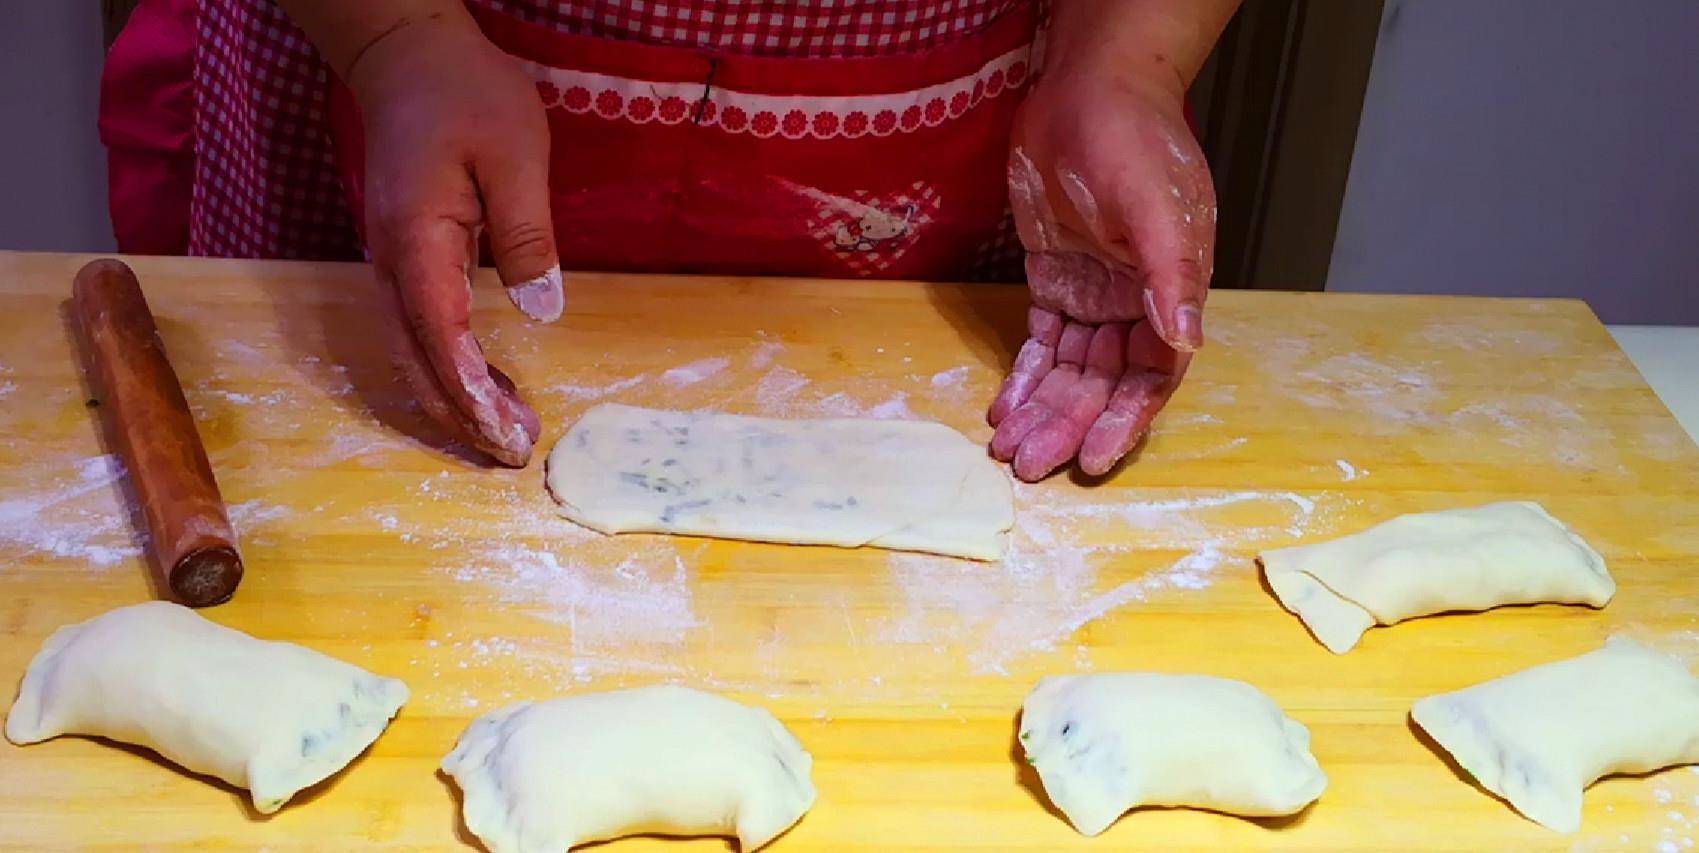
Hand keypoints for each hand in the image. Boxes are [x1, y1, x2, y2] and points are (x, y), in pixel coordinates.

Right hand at [348, 14, 559, 465]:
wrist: (408, 59)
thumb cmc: (467, 97)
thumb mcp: (516, 154)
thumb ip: (527, 233)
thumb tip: (540, 308)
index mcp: (416, 241)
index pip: (439, 335)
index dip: (471, 392)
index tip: (506, 433)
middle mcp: (390, 265)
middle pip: (418, 362)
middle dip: (463, 417)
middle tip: (513, 456)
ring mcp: (390, 267)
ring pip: (413, 355)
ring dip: (455, 402)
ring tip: (506, 438)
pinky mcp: (403, 264)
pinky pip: (419, 334)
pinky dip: (449, 371)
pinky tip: (488, 389)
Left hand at [989, 61, 1215, 480]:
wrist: (1086, 91)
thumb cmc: (1131, 141)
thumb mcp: (1156, 207)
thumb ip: (1171, 274)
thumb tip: (1187, 339)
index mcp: (1171, 292)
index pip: (1152, 375)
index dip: (1125, 419)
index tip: (1095, 459)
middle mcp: (1135, 302)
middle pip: (1104, 382)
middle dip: (1070, 425)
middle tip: (1032, 465)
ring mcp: (1094, 293)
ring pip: (1070, 369)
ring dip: (1042, 410)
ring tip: (1009, 450)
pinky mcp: (1056, 280)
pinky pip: (1043, 341)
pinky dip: (1025, 375)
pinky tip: (1003, 408)